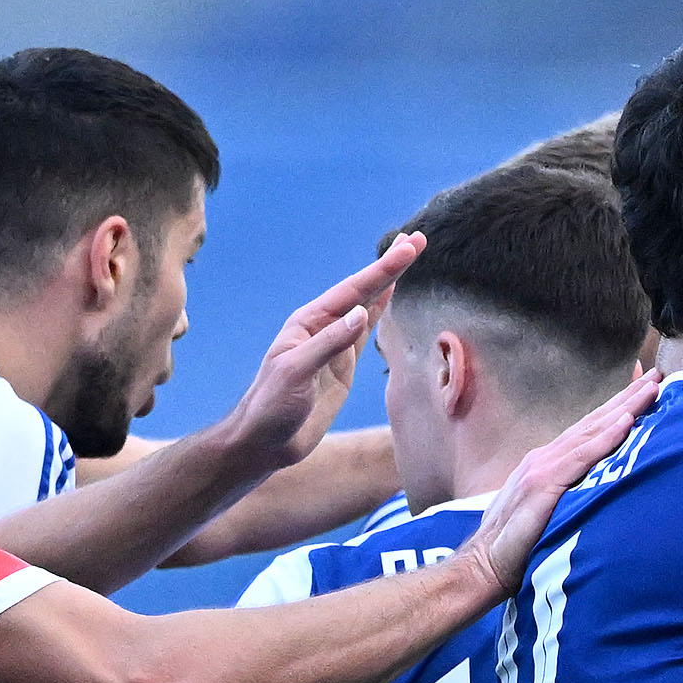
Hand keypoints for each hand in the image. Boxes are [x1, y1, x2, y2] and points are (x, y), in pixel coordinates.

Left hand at [220, 234, 422, 472]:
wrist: (266, 441)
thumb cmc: (272, 405)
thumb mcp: (297, 371)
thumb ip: (330, 344)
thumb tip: (362, 315)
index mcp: (309, 322)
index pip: (353, 291)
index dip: (382, 270)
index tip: (408, 248)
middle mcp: (323, 328)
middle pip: (362, 291)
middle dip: (389, 267)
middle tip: (416, 240)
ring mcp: (334, 347)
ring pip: (366, 307)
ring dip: (387, 284)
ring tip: (407, 257)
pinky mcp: (342, 369)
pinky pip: (365, 335)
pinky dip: (379, 313)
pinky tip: (390, 296)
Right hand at [461, 369, 663, 591]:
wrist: (482, 565)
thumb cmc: (515, 549)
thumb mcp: (547, 517)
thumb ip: (567, 501)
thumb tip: (593, 501)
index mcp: (547, 465)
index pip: (588, 432)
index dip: (616, 411)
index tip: (642, 392)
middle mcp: (545, 459)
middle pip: (594, 422)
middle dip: (627, 397)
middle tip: (657, 375)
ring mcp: (543, 468)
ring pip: (592, 431)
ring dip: (625, 408)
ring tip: (652, 388)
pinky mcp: (544, 485)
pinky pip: (582, 457)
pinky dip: (605, 437)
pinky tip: (626, 421)